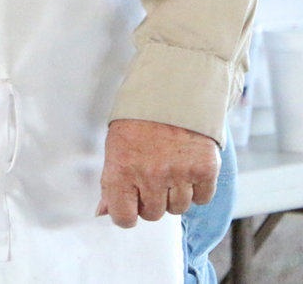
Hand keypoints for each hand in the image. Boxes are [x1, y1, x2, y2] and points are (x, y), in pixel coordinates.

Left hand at [97, 119, 219, 227]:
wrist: (170, 92)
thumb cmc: (138, 120)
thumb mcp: (115, 146)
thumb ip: (111, 182)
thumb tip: (104, 212)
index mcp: (122, 168)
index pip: (124, 217)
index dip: (128, 213)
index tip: (131, 205)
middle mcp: (151, 174)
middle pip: (154, 214)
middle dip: (152, 199)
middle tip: (151, 175)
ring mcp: (180, 173)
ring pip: (178, 208)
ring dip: (174, 193)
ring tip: (169, 166)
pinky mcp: (205, 169)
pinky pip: (201, 198)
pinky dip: (196, 188)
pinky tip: (187, 166)